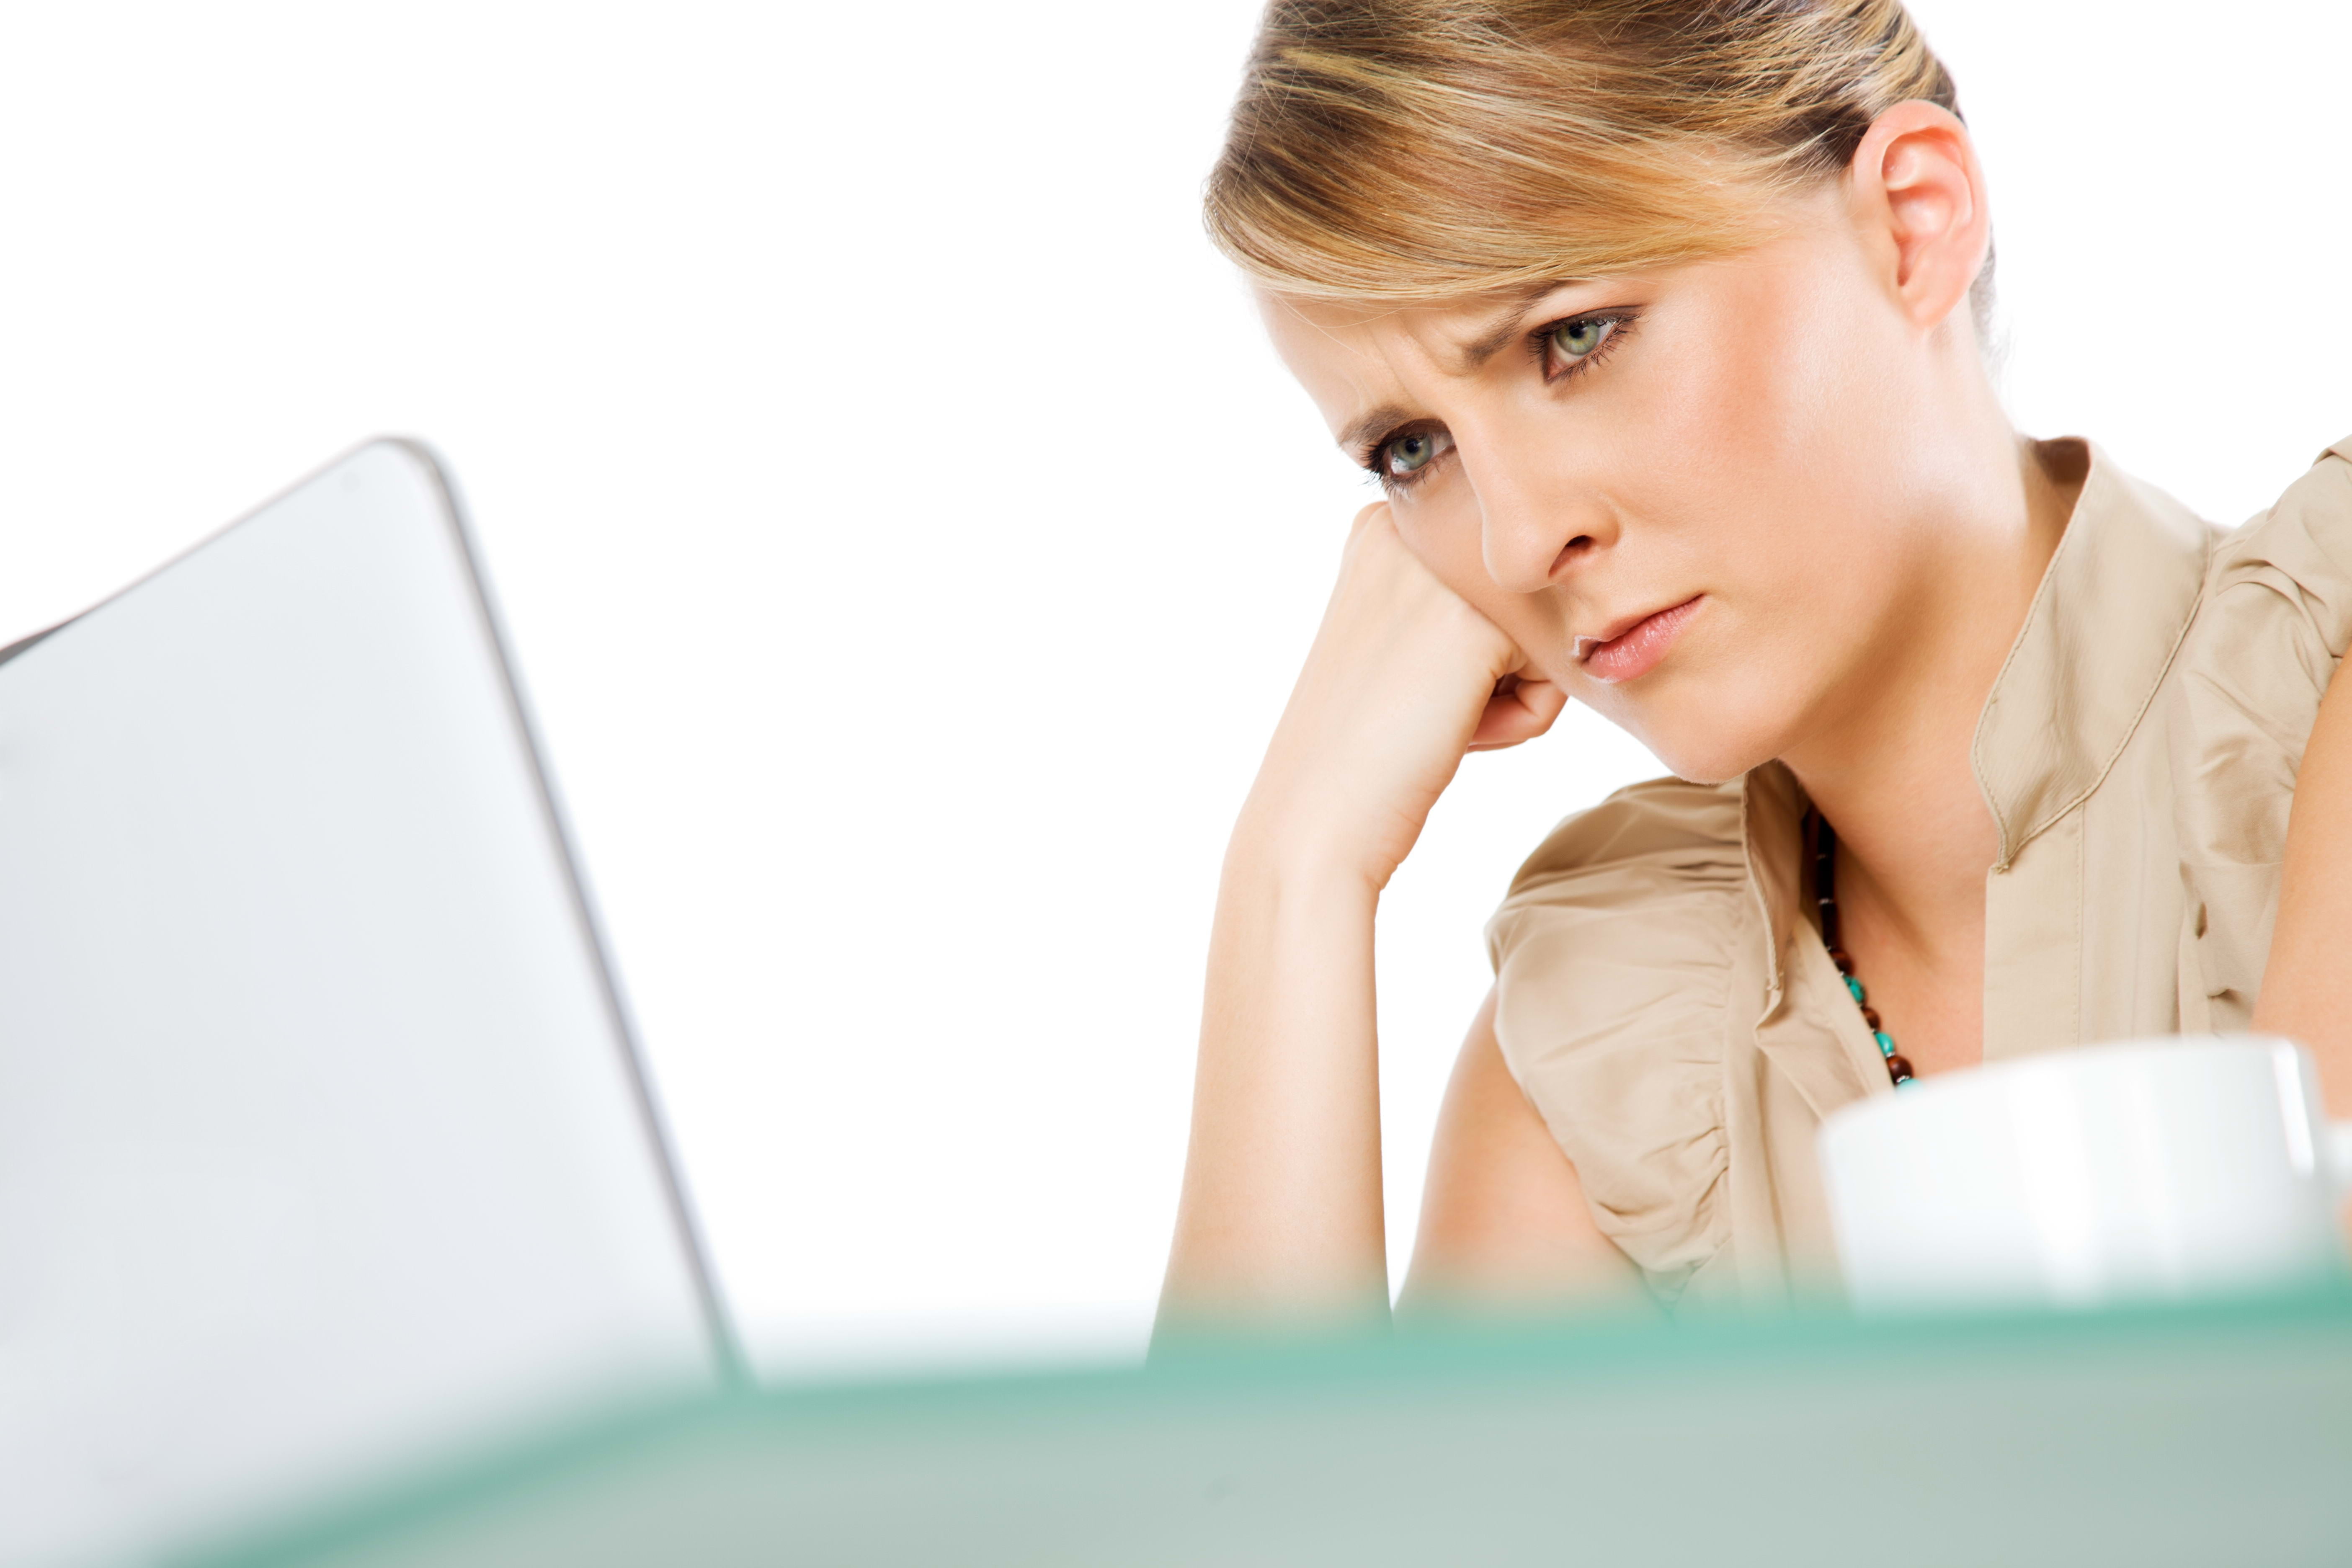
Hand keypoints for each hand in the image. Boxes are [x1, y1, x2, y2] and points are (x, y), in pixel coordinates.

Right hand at [1238, 502, 1565, 889]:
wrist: (1313, 817)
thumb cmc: (1360, 743)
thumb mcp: (1398, 630)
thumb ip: (1457, 590)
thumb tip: (1567, 580)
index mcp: (1388, 517)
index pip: (1496, 573)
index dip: (1466, 647)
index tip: (1404, 681)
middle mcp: (1414, 523)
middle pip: (1525, 595)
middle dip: (1494, 665)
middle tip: (1420, 706)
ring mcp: (1446, 569)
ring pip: (1545, 629)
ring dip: (1507, 691)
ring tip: (1432, 717)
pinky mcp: (1482, 623)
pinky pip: (1556, 671)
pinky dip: (1518, 721)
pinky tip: (1449, 733)